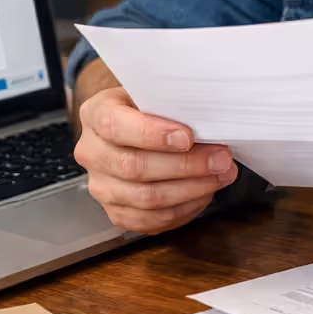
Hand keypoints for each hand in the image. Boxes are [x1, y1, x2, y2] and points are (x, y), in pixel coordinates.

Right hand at [73, 87, 238, 233]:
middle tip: (221, 159)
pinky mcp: (116, 212)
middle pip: (134, 168)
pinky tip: (203, 193)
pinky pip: (151, 221)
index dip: (151, 134)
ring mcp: (101, 186)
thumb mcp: (153, 93)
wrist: (133, 127)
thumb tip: (209, 120)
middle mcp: (91, 152)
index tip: (187, 138)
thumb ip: (171, 104)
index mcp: (95, 114)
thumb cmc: (148, 107)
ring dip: (191, 190)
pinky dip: (183, 209)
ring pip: (146, 199)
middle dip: (186, 166)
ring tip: (220, 175)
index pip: (115, 126)